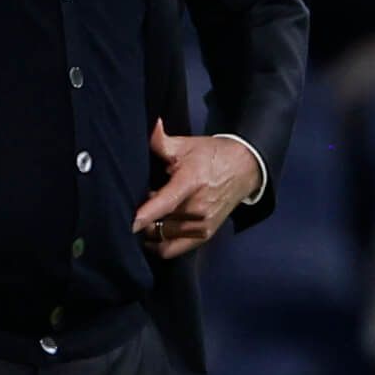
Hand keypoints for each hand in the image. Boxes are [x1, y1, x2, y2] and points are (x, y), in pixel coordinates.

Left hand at [131, 122, 260, 258]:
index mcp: (192, 182)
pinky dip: (159, 244)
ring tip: (152, 213)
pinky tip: (152, 234)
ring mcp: (203, 224)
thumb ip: (161, 141)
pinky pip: (173, 250)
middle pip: (159, 222)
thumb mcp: (186, 145)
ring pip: (163, 236)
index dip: (146, 215)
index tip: (130, 223)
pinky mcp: (205, 235)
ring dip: (151, 227)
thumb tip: (149, 125)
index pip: (166, 203)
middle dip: (144, 216)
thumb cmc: (211, 156)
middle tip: (144, 200)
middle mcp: (198, 208)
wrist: (244, 169)